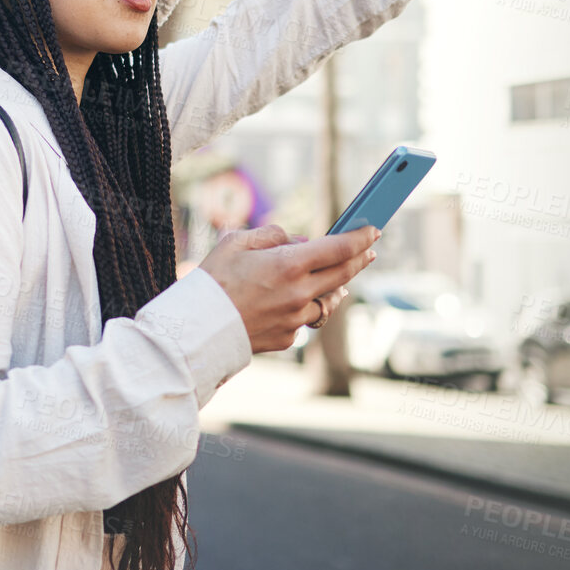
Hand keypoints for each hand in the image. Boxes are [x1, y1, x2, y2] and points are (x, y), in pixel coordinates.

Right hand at [196, 223, 380, 353]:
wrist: (197, 328)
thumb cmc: (212, 280)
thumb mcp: (236, 242)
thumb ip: (272, 235)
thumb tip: (299, 241)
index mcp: (289, 264)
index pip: (338, 248)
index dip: (359, 238)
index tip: (372, 231)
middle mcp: (299, 293)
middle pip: (342, 274)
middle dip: (359, 260)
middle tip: (369, 251)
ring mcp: (295, 319)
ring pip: (326, 301)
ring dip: (332, 288)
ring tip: (333, 280)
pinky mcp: (287, 338)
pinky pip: (303, 320)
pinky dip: (301, 309)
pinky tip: (287, 304)